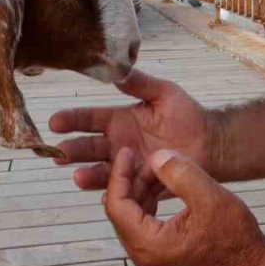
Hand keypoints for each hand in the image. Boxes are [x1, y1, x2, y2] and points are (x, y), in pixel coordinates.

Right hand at [49, 69, 215, 198]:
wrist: (209, 144)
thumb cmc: (187, 115)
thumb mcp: (164, 93)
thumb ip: (140, 83)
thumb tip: (115, 69)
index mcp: (118, 120)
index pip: (89, 119)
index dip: (72, 120)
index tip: (55, 122)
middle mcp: (116, 144)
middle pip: (88, 147)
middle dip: (72, 150)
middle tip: (58, 154)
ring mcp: (125, 166)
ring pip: (100, 171)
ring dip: (87, 174)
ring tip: (77, 176)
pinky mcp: (138, 185)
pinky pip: (121, 190)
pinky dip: (111, 193)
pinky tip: (103, 196)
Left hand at [104, 147, 264, 265]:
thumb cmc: (238, 243)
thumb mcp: (210, 197)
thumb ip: (179, 173)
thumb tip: (156, 157)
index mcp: (149, 247)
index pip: (116, 206)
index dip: (119, 175)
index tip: (127, 153)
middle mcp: (145, 262)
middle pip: (123, 215)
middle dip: (133, 183)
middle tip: (149, 160)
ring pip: (136, 224)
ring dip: (144, 197)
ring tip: (162, 174)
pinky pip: (148, 236)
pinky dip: (153, 213)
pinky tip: (168, 195)